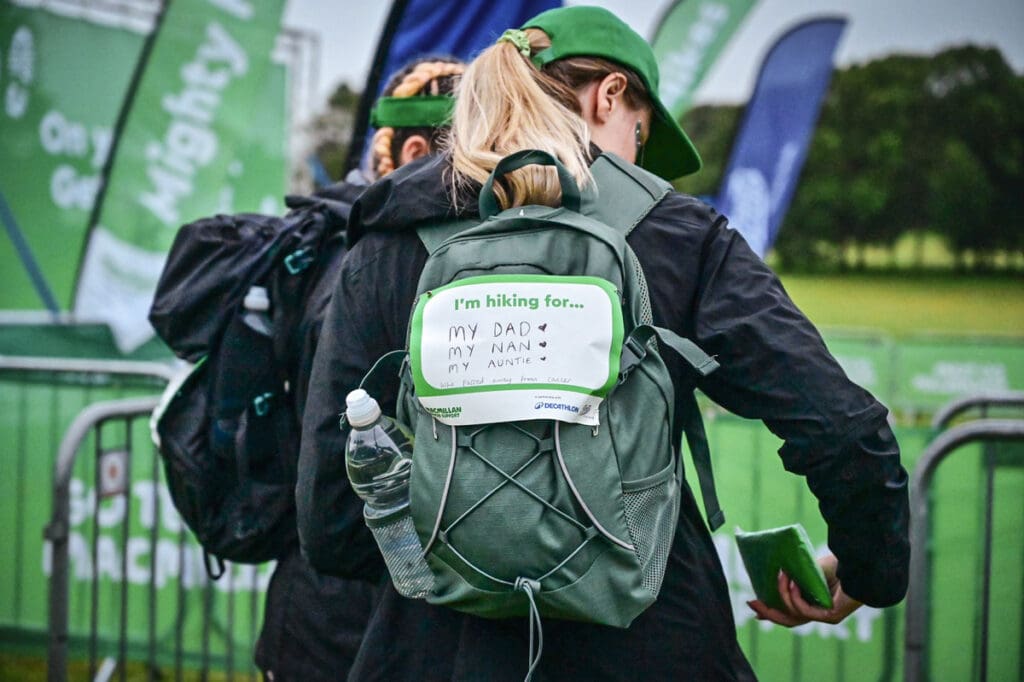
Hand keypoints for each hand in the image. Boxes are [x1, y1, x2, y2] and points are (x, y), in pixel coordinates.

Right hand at [746, 553, 861, 626]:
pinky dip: (795, 597)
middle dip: (768, 612)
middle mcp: (819, 614)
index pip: (790, 613)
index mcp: (814, 604)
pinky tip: (793, 583)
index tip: (754, 608)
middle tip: (751, 602)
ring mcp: (825, 617)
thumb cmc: (840, 565)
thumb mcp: (811, 569)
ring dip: (782, 596)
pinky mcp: (831, 617)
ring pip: (794, 616)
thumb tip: (777, 569)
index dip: (772, 612)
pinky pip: (805, 611)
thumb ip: (797, 575)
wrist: (863, 566)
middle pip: (788, 620)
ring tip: (780, 577)